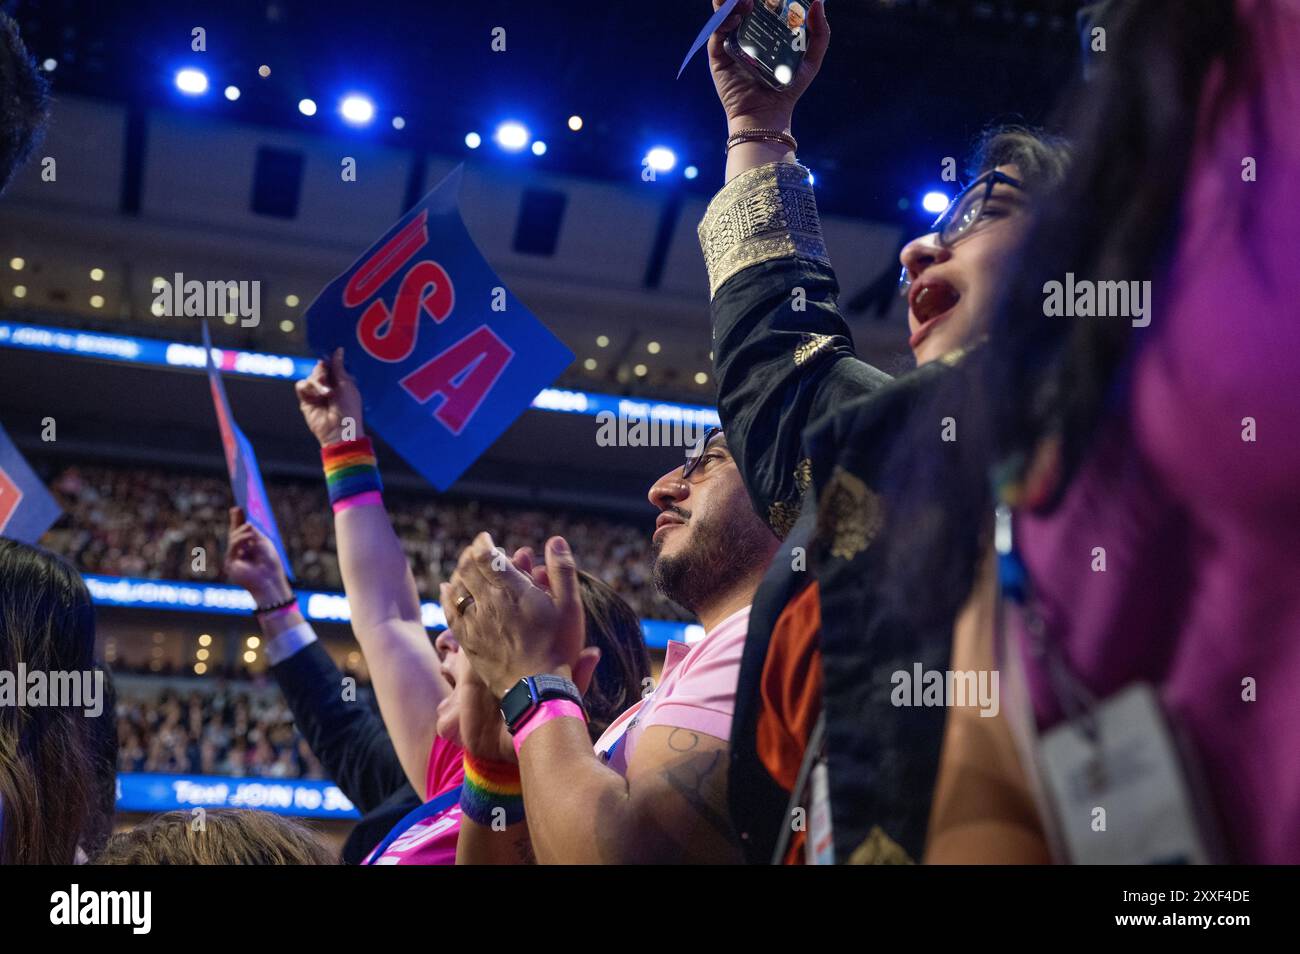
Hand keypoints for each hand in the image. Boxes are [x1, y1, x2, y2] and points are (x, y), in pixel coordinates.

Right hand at [224, 507, 292, 605]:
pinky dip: (241, 540)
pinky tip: (249, 536)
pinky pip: (233, 548)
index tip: (237, 508)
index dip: (238, 520)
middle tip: (237, 508)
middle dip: (235, 520)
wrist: (269, 581)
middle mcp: (240, 552)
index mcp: (249, 547)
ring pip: (234, 539)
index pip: (242, 531)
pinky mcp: (230, 564)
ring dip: (242, 532)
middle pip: (234, 533)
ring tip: (249, 526)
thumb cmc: (270, 565)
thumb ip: (254, 534)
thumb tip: (246, 523)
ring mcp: (233, 558)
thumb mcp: (264, 544)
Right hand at [295, 347, 364, 446]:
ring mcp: (316, 393)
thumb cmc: (348, 408)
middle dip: (322, 373)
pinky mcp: (306, 400)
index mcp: (341, 381)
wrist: (339, 429)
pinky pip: (301, 385)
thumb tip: (338, 349)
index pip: (330, 365)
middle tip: (329, 384)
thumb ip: (338, 367)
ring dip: (317, 382)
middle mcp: (328, 386)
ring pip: (310, 376)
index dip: (328, 362)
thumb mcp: (346, 384)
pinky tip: (316, 396)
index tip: (327, 361)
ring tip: (326, 394)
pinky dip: (308, 388)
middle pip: (318, 369)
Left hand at [453, 546, 600, 762]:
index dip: (483, 543)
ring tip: (465, 567)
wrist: (538, 688)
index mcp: (512, 590)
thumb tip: (555, 540)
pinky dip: (446, 596)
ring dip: (459, 572)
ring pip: (456, 588)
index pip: (486, 556)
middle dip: (471, 554)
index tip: (486, 538)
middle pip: (468, 568)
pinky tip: (446, 589)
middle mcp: (488, 603)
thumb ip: (562, 570)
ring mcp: (475, 623)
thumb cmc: (559, 645)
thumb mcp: (570, 605)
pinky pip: (449, 612)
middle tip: (477, 550)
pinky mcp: (468, 642)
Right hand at [707, 0, 829, 132]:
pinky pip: (718, 34)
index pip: (763, 5)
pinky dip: (725, 22)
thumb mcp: (811, 61)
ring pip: (726, 15)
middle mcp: (747, 34)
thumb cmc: (788, 89)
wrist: (766, 115)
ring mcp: (731, 44)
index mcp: (767, 32)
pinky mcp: (718, 56)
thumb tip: (819, 2)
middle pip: (742, 6)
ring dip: (731, 3)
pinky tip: (736, 18)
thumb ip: (820, 34)